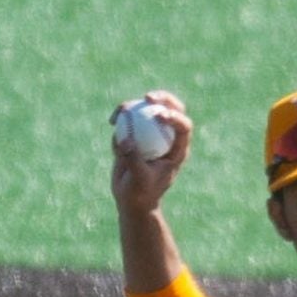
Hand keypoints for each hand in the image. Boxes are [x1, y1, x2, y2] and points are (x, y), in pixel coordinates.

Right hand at [109, 90, 193, 214]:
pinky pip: (128, 119)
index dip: (175, 117)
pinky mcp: (134, 135)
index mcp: (177, 149)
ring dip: (134, 104)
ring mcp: (151, 135)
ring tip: (120, 111)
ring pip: (148, 110)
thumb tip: (125, 139)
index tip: (158, 115)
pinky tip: (112, 123)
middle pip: (171, 110)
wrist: (130, 199)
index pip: (184, 128)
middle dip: (163, 98)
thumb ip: (133, 159)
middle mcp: (166, 138)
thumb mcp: (139, 179)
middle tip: (147, 97)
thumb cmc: (140, 193)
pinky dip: (120, 117)